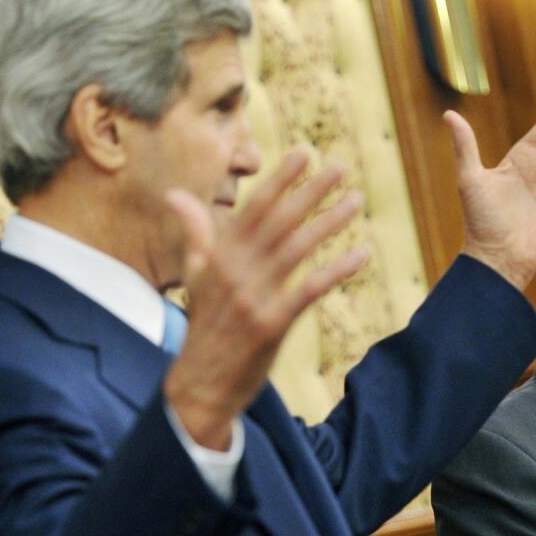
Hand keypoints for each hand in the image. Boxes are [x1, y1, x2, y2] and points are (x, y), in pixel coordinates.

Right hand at [163, 151, 366, 449]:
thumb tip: (174, 195)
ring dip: (328, 222)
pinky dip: (336, 270)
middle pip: (279, 221)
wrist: (200, 383)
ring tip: (355, 200)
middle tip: (340, 166)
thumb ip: (194, 233)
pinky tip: (361, 254)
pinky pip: (309, 290)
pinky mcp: (271, 324)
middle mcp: (234, 271)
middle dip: (310, 190)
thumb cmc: (203, 326)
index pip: (253, 208)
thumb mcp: (194, 276)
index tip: (304, 152)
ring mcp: (252, 297)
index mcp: (217, 256)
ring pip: (297, 249)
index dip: (280, 179)